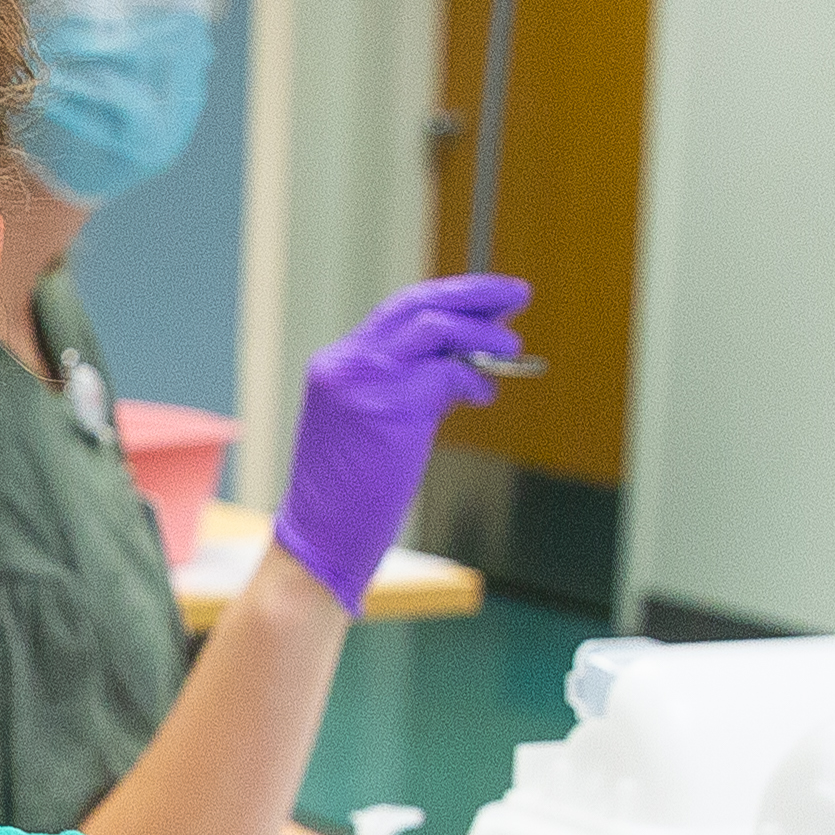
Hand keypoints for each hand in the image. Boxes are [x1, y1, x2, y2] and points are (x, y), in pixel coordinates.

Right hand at [278, 274, 529, 611]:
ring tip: (510, 344)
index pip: (398, 311)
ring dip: (481, 332)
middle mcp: (346, 364)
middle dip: (474, 294)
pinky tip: (485, 392)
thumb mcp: (371, 426)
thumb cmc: (348, 496)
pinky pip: (446, 373)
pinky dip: (475, 378)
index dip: (448, 297)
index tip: (488, 297)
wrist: (318, 541)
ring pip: (434, 327)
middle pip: (417, 304)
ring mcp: (364, 383)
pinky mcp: (389, 408)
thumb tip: (462, 361)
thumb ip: (405, 387)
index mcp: (336, 365)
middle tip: (516, 293)